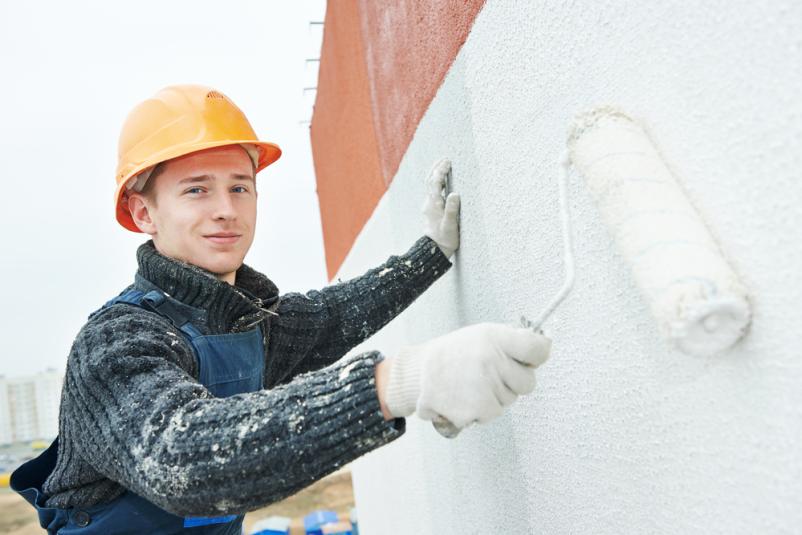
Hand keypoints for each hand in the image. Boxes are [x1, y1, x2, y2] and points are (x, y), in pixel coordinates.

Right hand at [384, 323, 550, 429]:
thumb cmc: (454, 353)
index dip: (539, 355)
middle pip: (528, 382)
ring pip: (510, 400)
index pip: (538, 349)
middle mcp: (492, 361)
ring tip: (473, 383)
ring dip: (496, 396)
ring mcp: (485, 387)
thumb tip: (544, 348)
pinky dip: (482, 409)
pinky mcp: (477, 409)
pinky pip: (494, 413)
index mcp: (495, 338)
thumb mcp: (482, 335)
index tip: (532, 358)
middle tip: (492, 373)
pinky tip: (466, 396)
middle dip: (514, 381)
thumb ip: (512, 341)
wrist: (420, 374)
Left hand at [422, 158, 459, 258]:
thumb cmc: (445, 238)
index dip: (441, 171)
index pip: (435, 183)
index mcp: (433, 204)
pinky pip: (433, 191)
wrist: (435, 250)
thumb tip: (455, 194)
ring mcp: (429, 205)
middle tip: (445, 159)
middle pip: (429, 181)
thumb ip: (452, 209)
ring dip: (436, 174)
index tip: (448, 162)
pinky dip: (438, 182)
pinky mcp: (432, 209)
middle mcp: (429, 203)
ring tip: (444, 165)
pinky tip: (444, 181)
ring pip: (430, 185)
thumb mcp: (450, 225)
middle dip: (436, 168)